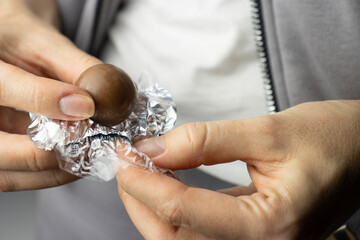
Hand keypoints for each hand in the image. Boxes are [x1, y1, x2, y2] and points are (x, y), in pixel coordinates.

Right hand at [0, 2, 101, 190]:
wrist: (5, 50)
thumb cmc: (20, 42)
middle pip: (2, 150)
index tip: (88, 105)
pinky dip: (51, 174)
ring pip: (11, 173)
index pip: (4, 88)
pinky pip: (19, 177)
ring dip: (56, 170)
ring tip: (90, 155)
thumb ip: (77, 68)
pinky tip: (76, 160)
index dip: (48, 100)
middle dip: (52, 152)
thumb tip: (112, 97)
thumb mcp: (47, 44)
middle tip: (91, 144)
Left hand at [116, 100, 359, 239]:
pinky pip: (202, 229)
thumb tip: (155, 149)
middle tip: (125, 164)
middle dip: (141, 201)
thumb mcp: (268, 130)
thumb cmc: (332, 139)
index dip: (145, 183)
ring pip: (184, 238)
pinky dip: (176, 206)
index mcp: (271, 225)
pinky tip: (167, 179)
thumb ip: (207, 140)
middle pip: (176, 238)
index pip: (185, 212)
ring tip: (139, 169)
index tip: (123, 156)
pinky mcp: (254, 233)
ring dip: (154, 205)